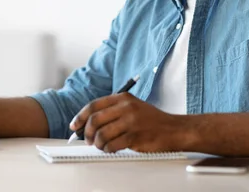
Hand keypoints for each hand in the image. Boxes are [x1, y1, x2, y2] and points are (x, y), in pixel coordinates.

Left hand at [69, 93, 184, 152]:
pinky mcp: (135, 136)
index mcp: (122, 98)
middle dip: (87, 132)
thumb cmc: (151, 120)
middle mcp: (125, 107)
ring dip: (97, 143)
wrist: (174, 129)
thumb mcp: (132, 107)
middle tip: (88, 140)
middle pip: (94, 120)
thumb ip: (112, 111)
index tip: (74, 126)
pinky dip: (108, 149)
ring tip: (101, 146)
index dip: (80, 116)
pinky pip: (112, 145)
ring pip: (102, 134)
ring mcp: (131, 121)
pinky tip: (111, 149)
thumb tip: (88, 124)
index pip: (93, 105)